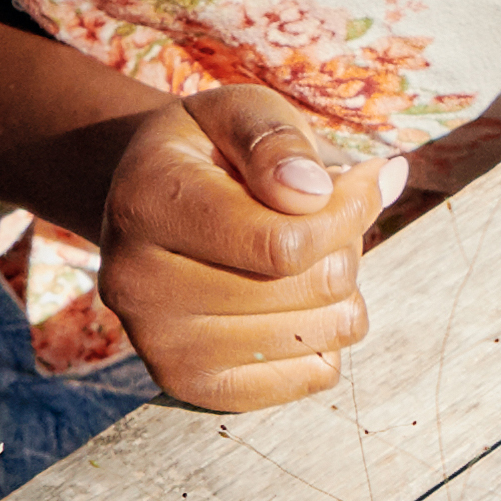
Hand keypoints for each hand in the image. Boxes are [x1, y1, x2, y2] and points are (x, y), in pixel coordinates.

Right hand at [95, 88, 386, 410]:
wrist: (153, 206)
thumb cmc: (210, 155)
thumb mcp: (238, 112)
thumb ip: (276, 138)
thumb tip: (317, 191)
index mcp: (146, 206)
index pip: (287, 243)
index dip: (350, 211)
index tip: (362, 181)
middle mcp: (138, 286)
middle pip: (314, 288)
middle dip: (345, 244)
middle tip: (322, 218)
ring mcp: (162, 348)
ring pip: (325, 334)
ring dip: (340, 291)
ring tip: (302, 258)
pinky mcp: (194, 388)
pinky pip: (316, 375)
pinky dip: (325, 335)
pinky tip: (291, 301)